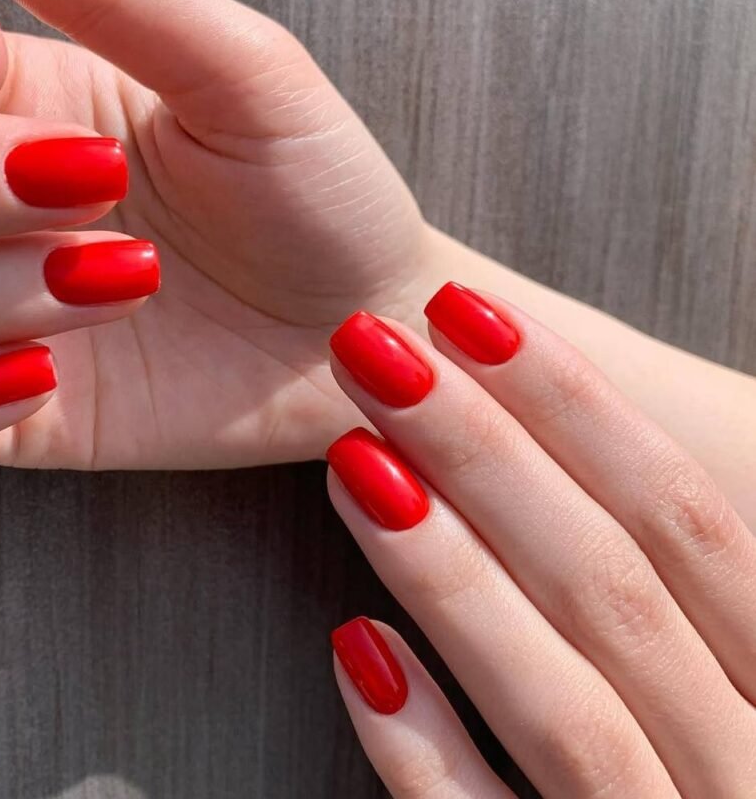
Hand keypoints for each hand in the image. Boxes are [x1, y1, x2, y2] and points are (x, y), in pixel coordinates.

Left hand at [325, 285, 755, 795]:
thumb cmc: (712, 765)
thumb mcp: (736, 676)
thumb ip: (703, 598)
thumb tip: (621, 467)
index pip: (689, 521)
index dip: (577, 406)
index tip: (464, 314)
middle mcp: (753, 778)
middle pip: (619, 587)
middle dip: (491, 452)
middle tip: (376, 350)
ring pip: (568, 707)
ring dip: (450, 575)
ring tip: (351, 461)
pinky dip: (426, 756)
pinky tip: (352, 653)